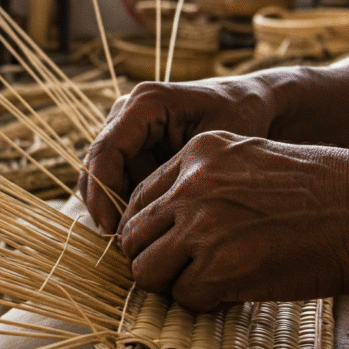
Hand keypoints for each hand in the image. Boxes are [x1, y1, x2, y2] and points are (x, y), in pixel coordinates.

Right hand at [79, 79, 275, 232]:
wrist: (251, 104)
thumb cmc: (242, 119)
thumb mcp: (215, 151)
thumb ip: (180, 180)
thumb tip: (151, 222)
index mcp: (145, 104)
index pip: (106, 151)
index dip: (102, 192)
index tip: (112, 229)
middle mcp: (126, 113)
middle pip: (97, 165)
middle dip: (104, 205)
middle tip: (122, 244)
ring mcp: (125, 129)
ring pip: (102, 176)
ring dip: (114, 207)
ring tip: (135, 240)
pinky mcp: (130, 146)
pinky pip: (117, 179)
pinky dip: (126, 204)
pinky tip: (145, 227)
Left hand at [117, 131, 348, 311]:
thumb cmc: (324, 189)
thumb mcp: (253, 158)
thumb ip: (206, 181)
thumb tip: (170, 220)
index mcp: (197, 153)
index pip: (138, 197)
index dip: (147, 229)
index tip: (163, 245)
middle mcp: (190, 185)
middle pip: (132, 236)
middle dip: (151, 259)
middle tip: (178, 272)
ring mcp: (202, 226)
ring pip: (147, 271)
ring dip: (171, 284)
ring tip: (203, 284)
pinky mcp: (220, 267)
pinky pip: (185, 297)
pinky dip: (203, 303)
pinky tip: (232, 292)